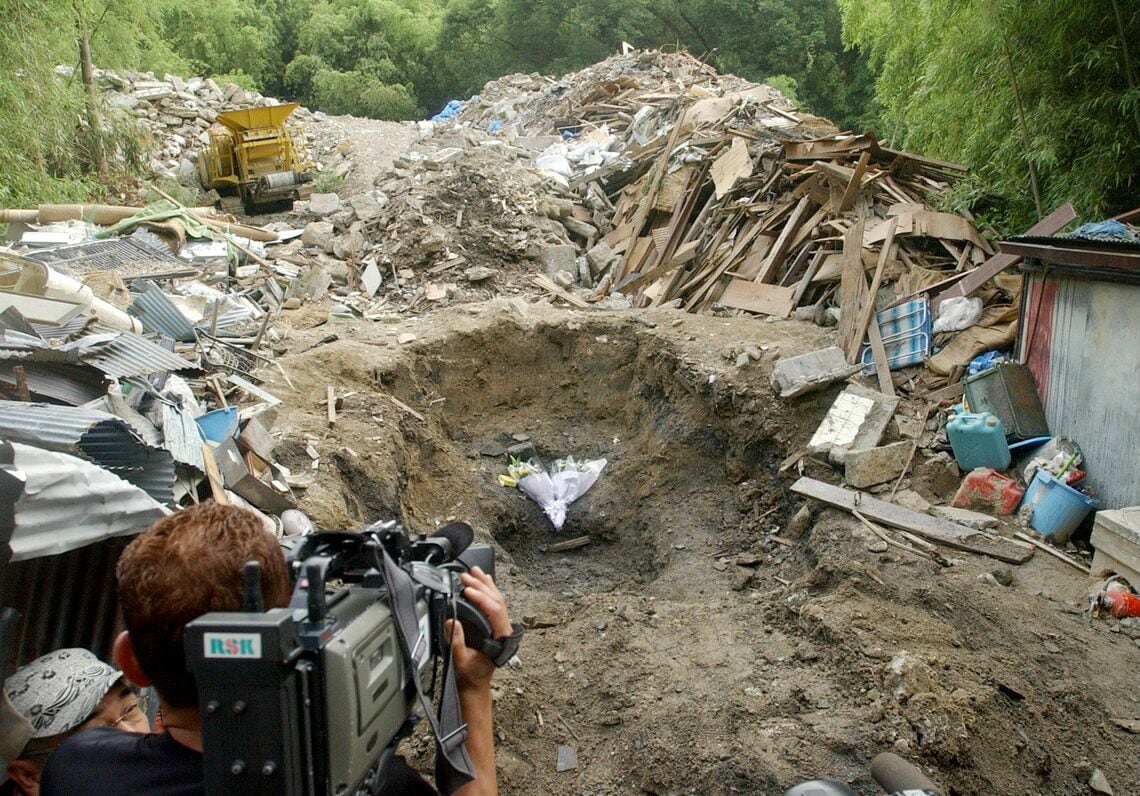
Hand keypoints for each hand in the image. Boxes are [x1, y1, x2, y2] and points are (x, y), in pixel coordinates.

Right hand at [448, 566, 510, 689]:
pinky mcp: (495, 624)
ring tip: (474, 571)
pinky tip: (483, 579)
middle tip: (466, 576)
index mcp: (501, 637)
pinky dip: (488, 589)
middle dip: (481, 585)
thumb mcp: (460, 660)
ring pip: (497, 599)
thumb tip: (452, 621)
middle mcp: (504, 629)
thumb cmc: (470, 674)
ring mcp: (501, 625)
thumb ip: (456, 642)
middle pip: (496, 600)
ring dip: (485, 583)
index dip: (481, 598)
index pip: (494, 610)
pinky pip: (495, 602)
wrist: (475, 683)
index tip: (468, 590)